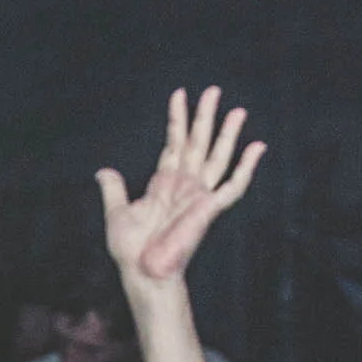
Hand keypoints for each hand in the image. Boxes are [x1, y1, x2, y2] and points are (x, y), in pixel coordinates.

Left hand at [97, 87, 266, 286]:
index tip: (179, 95)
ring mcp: (199, 195)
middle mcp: (185, 185)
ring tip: (236, 109)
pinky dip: (247, 166)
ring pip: (217, 156)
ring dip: (226, 133)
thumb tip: (103, 171)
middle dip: (205, 116)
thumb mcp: (117, 213)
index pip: (174, 143)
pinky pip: (234, 185)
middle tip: (213, 89)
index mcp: (164, 183)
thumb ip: (114, 189)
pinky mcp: (210, 208)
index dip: (177, 119)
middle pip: (198, 142)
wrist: (142, 272)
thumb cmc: (131, 250)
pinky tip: (258, 147)